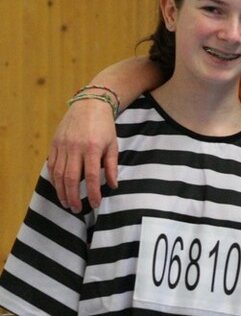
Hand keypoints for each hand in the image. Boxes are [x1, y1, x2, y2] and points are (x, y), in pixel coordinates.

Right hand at [47, 98, 118, 212]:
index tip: (95, 204)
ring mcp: (62, 146)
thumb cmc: (105, 127)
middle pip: (70, 178)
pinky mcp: (54, 144)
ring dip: (61, 191)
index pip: (90, 176)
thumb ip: (112, 166)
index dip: (92, 193)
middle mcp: (74, 148)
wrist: (89, 105)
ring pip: (57, 174)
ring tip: (67, 203)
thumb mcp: (113, 145)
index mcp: (92, 148)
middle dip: (73, 197)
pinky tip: (59, 188)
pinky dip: (54, 179)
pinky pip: (51, 165)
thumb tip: (113, 186)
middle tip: (77, 209)